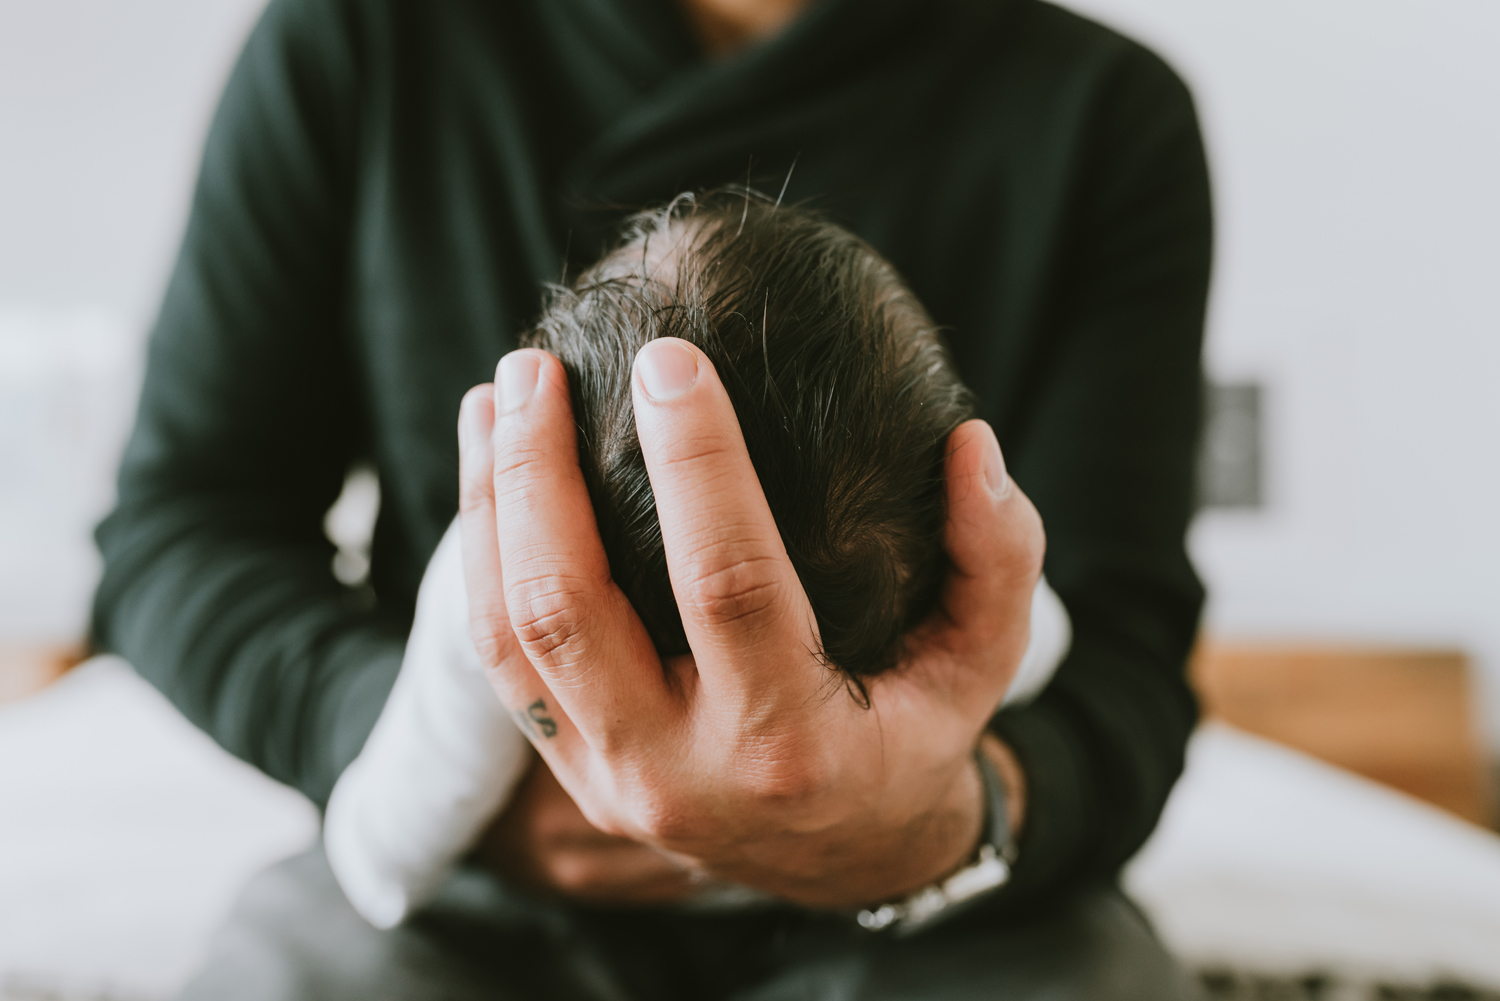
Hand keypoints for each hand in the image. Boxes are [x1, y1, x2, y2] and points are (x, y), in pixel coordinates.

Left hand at [457, 340, 1042, 908]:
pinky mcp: (571, 773)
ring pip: (509, 633)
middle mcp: (679, 771)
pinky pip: (497, 664)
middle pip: (571, 608)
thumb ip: (998, 556)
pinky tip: (486, 478)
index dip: (696, 464)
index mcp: (791, 742)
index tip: (668, 358)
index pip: (728, 582)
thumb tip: (970, 443)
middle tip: (539, 366)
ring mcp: (609, 779)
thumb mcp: (985, 660)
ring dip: (488, 507)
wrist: (847, 858)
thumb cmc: (914, 738)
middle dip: (540, 475)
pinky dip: (478, 560)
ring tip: (492, 397)